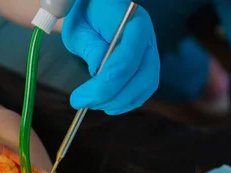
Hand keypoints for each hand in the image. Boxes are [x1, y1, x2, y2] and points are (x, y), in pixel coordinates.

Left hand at [62, 0, 159, 114]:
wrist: (93, 9)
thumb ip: (91, 49)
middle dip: (113, 97)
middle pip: (142, 77)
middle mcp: (148, 38)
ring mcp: (150, 52)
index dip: (104, 86)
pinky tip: (108, 104)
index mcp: (134, 22)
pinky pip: (144, 88)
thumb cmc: (85, 14)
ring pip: (146, 85)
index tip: (79, 98)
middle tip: (85, 103)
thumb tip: (99, 75)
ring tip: (94, 104)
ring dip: (121, 102)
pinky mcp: (146, 65)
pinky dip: (128, 101)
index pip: (126, 61)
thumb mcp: (80, 28)